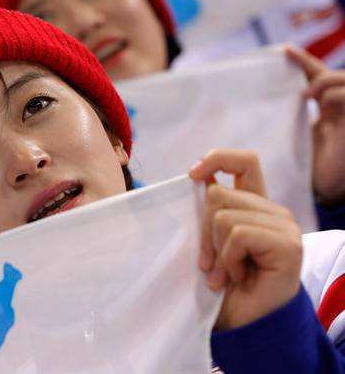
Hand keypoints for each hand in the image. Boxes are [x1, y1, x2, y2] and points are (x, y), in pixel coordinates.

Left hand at [189, 149, 301, 329]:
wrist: (245, 324)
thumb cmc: (225, 285)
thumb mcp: (211, 241)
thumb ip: (211, 212)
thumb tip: (199, 178)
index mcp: (255, 206)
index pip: (244, 161)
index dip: (217, 158)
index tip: (192, 175)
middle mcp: (273, 211)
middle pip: (218, 194)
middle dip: (203, 232)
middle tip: (208, 263)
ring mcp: (284, 226)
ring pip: (224, 216)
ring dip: (215, 251)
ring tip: (224, 273)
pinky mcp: (288, 244)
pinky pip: (238, 235)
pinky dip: (228, 260)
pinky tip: (237, 277)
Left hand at [286, 46, 344, 202]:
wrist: (329, 191)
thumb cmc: (309, 173)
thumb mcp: (292, 141)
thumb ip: (282, 124)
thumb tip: (250, 114)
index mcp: (327, 112)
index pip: (317, 78)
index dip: (303, 63)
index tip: (283, 51)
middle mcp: (340, 110)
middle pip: (331, 74)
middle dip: (309, 64)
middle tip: (288, 56)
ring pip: (341, 80)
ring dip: (323, 81)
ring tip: (306, 95)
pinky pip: (344, 95)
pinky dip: (332, 93)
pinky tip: (318, 103)